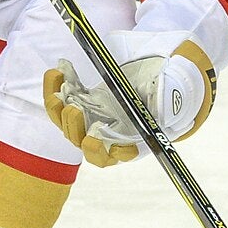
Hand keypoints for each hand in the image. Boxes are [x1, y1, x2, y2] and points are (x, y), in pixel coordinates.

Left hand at [42, 34, 215, 165]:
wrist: (157, 72)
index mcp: (129, 140)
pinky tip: (59, 70)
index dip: (99, 150)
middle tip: (74, 108)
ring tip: (62, 86)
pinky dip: (55, 87)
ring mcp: (91, 119)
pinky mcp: (81, 101)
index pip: (110, 157)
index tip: (95, 136)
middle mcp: (107, 134)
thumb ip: (167, 96)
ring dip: (58, 107)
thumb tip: (163, 96)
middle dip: (74, 127)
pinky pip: (61, 100)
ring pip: (66, 123)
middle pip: (81, 142)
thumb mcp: (172, 91)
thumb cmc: (168, 87)